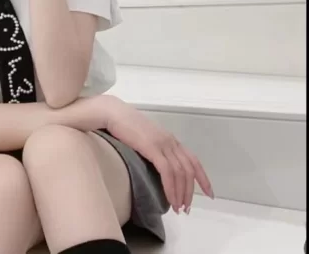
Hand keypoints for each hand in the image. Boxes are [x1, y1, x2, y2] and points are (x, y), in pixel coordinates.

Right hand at [101, 95, 213, 213]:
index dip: (204, 179)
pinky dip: (171, 188)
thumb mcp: (146, 137)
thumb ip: (155, 149)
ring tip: (178, 208)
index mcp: (171, 139)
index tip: (209, 194)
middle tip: (186, 208)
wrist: (112, 113)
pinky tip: (170, 199)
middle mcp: (171, 141)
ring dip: (181, 194)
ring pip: (180, 173)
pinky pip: (167, 172)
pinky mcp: (152, 148)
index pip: (194, 161)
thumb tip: (158, 165)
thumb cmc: (124, 125)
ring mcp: (163, 144)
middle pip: (189, 170)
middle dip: (190, 192)